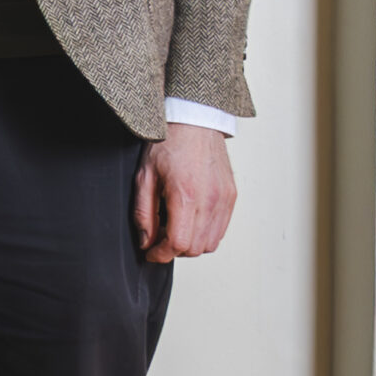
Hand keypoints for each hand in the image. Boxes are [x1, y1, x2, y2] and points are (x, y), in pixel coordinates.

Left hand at [135, 123, 237, 261]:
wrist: (194, 122)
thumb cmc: (168, 144)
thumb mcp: (144, 176)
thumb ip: (143, 212)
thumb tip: (146, 240)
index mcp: (186, 195)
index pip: (178, 243)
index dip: (161, 254)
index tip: (150, 252)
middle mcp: (211, 201)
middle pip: (195, 248)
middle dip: (174, 250)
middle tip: (158, 237)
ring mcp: (225, 200)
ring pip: (211, 243)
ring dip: (191, 244)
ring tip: (174, 228)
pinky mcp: (232, 197)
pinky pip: (221, 229)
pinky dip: (205, 233)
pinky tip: (190, 220)